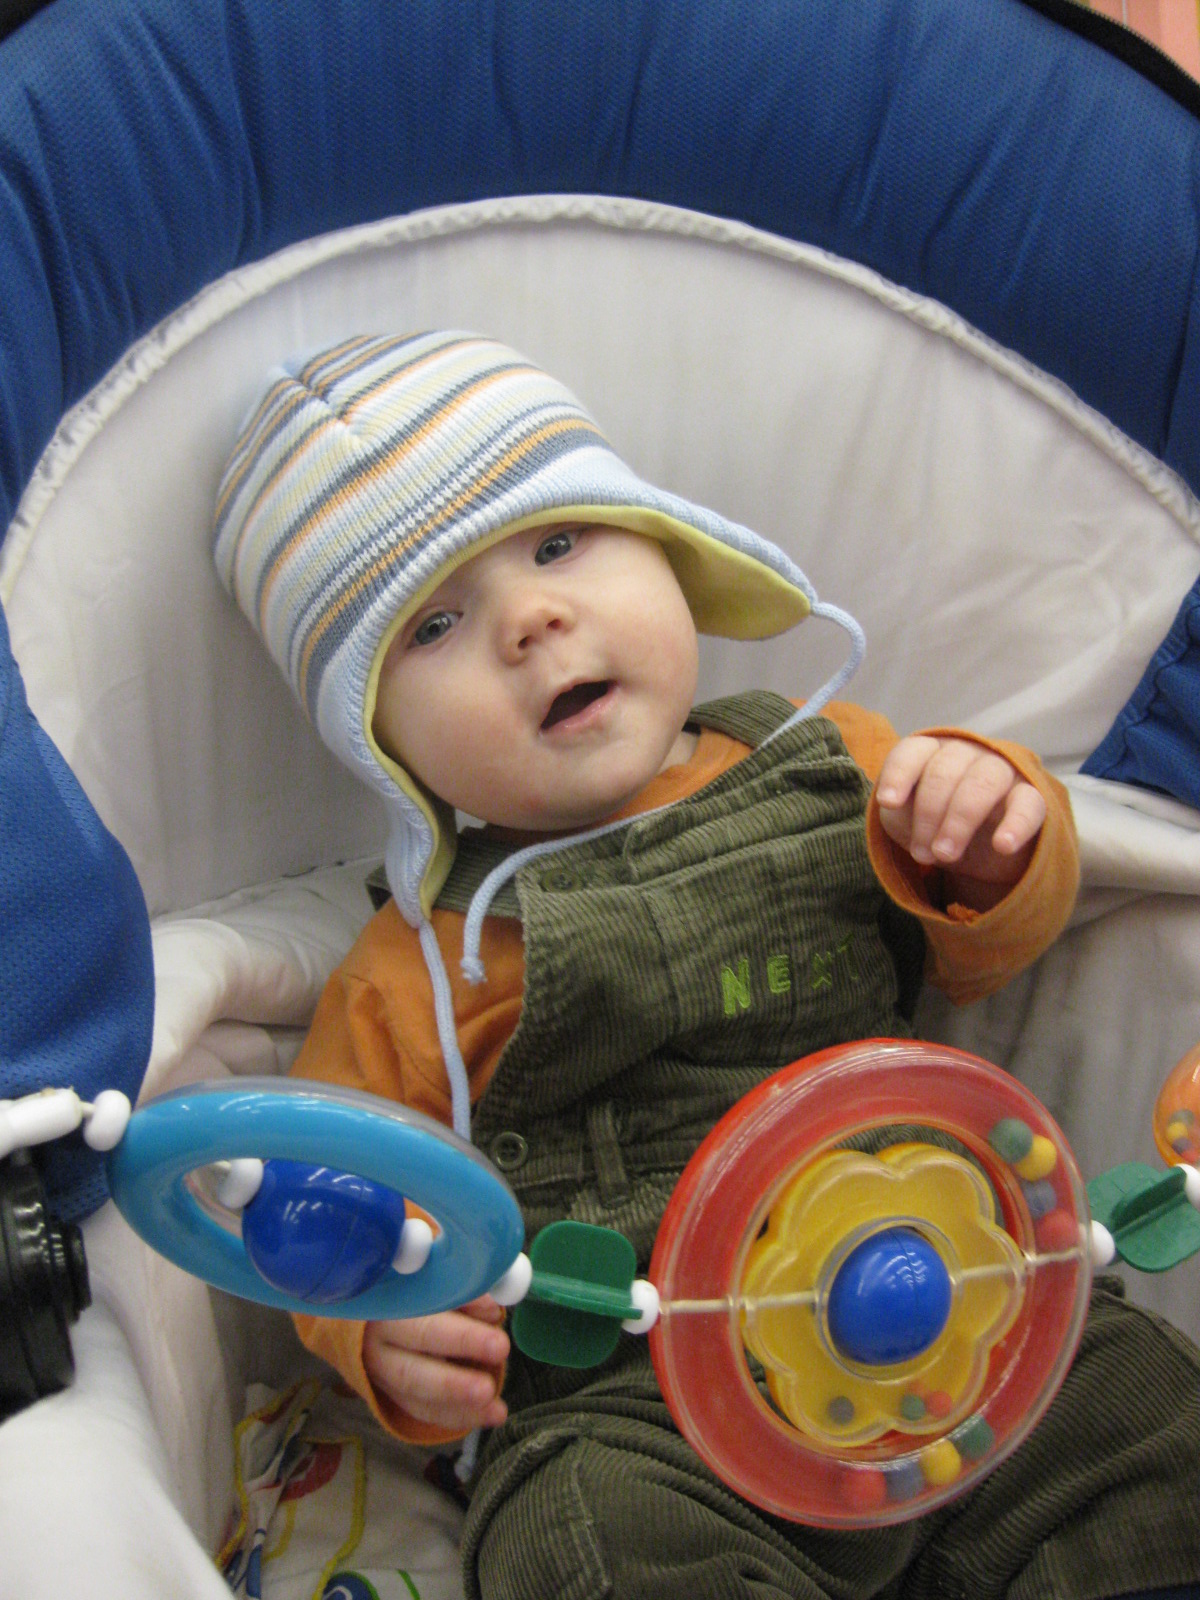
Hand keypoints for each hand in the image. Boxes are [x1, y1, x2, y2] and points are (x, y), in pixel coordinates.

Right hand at [363, 1294, 509, 1432]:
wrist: (378, 1312)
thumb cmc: (416, 1290)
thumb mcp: (435, 1284)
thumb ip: (464, 1295)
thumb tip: (492, 1308)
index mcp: (386, 1307)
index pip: (423, 1325)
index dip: (460, 1334)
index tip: (497, 1340)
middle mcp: (377, 1345)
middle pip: (411, 1370)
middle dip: (452, 1382)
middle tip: (488, 1387)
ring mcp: (381, 1374)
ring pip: (416, 1396)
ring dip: (458, 1405)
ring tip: (496, 1410)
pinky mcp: (392, 1394)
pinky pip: (423, 1410)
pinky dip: (458, 1414)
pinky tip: (491, 1414)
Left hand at [874, 736, 1045, 906]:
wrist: (980, 854)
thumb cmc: (935, 825)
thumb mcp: (907, 819)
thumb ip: (898, 808)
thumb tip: (895, 804)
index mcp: (933, 753)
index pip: (913, 751)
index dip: (899, 774)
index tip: (889, 803)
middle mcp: (967, 754)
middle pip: (944, 770)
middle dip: (928, 813)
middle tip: (922, 854)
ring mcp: (1002, 772)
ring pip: (982, 783)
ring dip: (960, 820)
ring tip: (946, 855)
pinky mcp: (1032, 798)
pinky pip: (1028, 803)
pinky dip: (1016, 823)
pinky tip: (1002, 846)